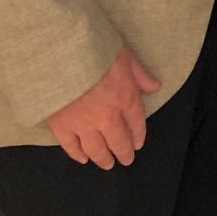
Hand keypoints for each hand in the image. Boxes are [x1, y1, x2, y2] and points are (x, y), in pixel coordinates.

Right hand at [47, 45, 161, 168]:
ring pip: (96, 149)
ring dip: (103, 159)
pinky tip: (83, 159)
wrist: (63, 56)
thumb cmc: (98, 51)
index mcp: (126, 100)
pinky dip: (77, 155)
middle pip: (118, 142)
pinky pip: (71, 146)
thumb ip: (141, 75)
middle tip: (125, 161)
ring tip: (108, 164)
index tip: (137, 145)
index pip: (136, 124)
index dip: (138, 136)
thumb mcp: (127, 57)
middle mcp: (108, 118)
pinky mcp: (62, 126)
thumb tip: (154, 87)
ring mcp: (84, 124)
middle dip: (123, 153)